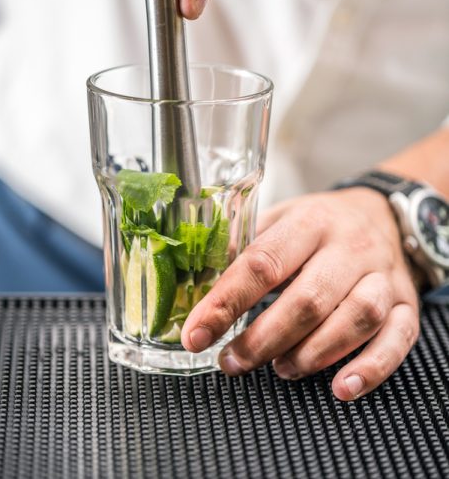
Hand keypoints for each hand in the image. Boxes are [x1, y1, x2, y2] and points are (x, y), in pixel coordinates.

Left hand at [181, 188, 419, 400]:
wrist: (381, 214)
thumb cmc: (321, 223)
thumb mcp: (281, 217)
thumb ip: (244, 245)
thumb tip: (200, 279)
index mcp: (309, 223)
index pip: (262, 263)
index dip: (225, 302)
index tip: (197, 333)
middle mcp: (349, 247)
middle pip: (308, 300)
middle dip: (263, 339)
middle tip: (232, 362)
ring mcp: (382, 276)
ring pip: (355, 319)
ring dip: (312, 355)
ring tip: (281, 369)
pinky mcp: (406, 302)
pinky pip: (398, 339)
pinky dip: (371, 369)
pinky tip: (340, 387)